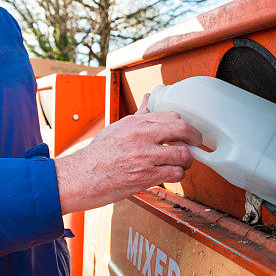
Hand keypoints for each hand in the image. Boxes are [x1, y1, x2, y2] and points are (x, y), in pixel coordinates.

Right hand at [54, 94, 202, 214]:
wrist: (80, 177)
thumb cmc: (97, 155)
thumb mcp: (117, 128)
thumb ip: (138, 116)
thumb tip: (149, 98)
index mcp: (135, 123)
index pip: (171, 114)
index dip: (184, 124)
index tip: (186, 131)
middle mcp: (142, 136)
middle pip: (182, 129)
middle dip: (194, 137)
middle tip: (194, 144)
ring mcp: (145, 157)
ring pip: (183, 154)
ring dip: (187, 161)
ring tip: (182, 163)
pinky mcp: (146, 177)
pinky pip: (175, 173)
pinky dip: (178, 175)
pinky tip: (171, 175)